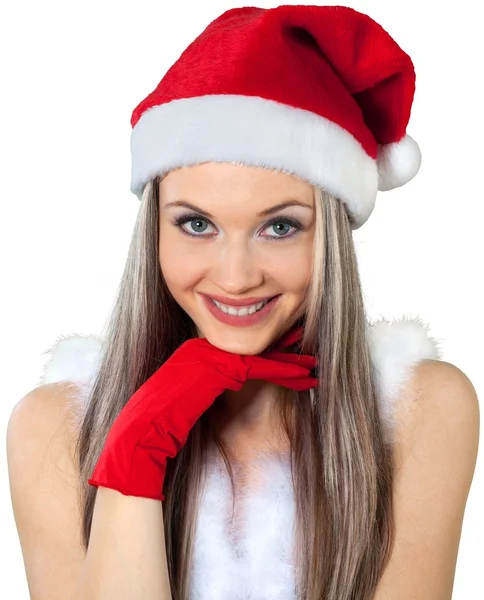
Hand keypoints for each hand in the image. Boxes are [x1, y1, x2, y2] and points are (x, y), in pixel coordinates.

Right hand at [88, 334, 316, 499]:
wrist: (143, 430)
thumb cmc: (158, 424)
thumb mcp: (183, 400)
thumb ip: (202, 387)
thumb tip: (220, 388)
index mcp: (193, 352)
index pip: (235, 349)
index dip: (262, 351)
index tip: (282, 350)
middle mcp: (202, 346)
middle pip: (250, 347)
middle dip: (279, 346)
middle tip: (303, 342)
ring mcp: (211, 354)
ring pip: (260, 355)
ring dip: (289, 362)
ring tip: (313, 367)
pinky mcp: (221, 368)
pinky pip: (261, 367)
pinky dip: (285, 373)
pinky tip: (305, 379)